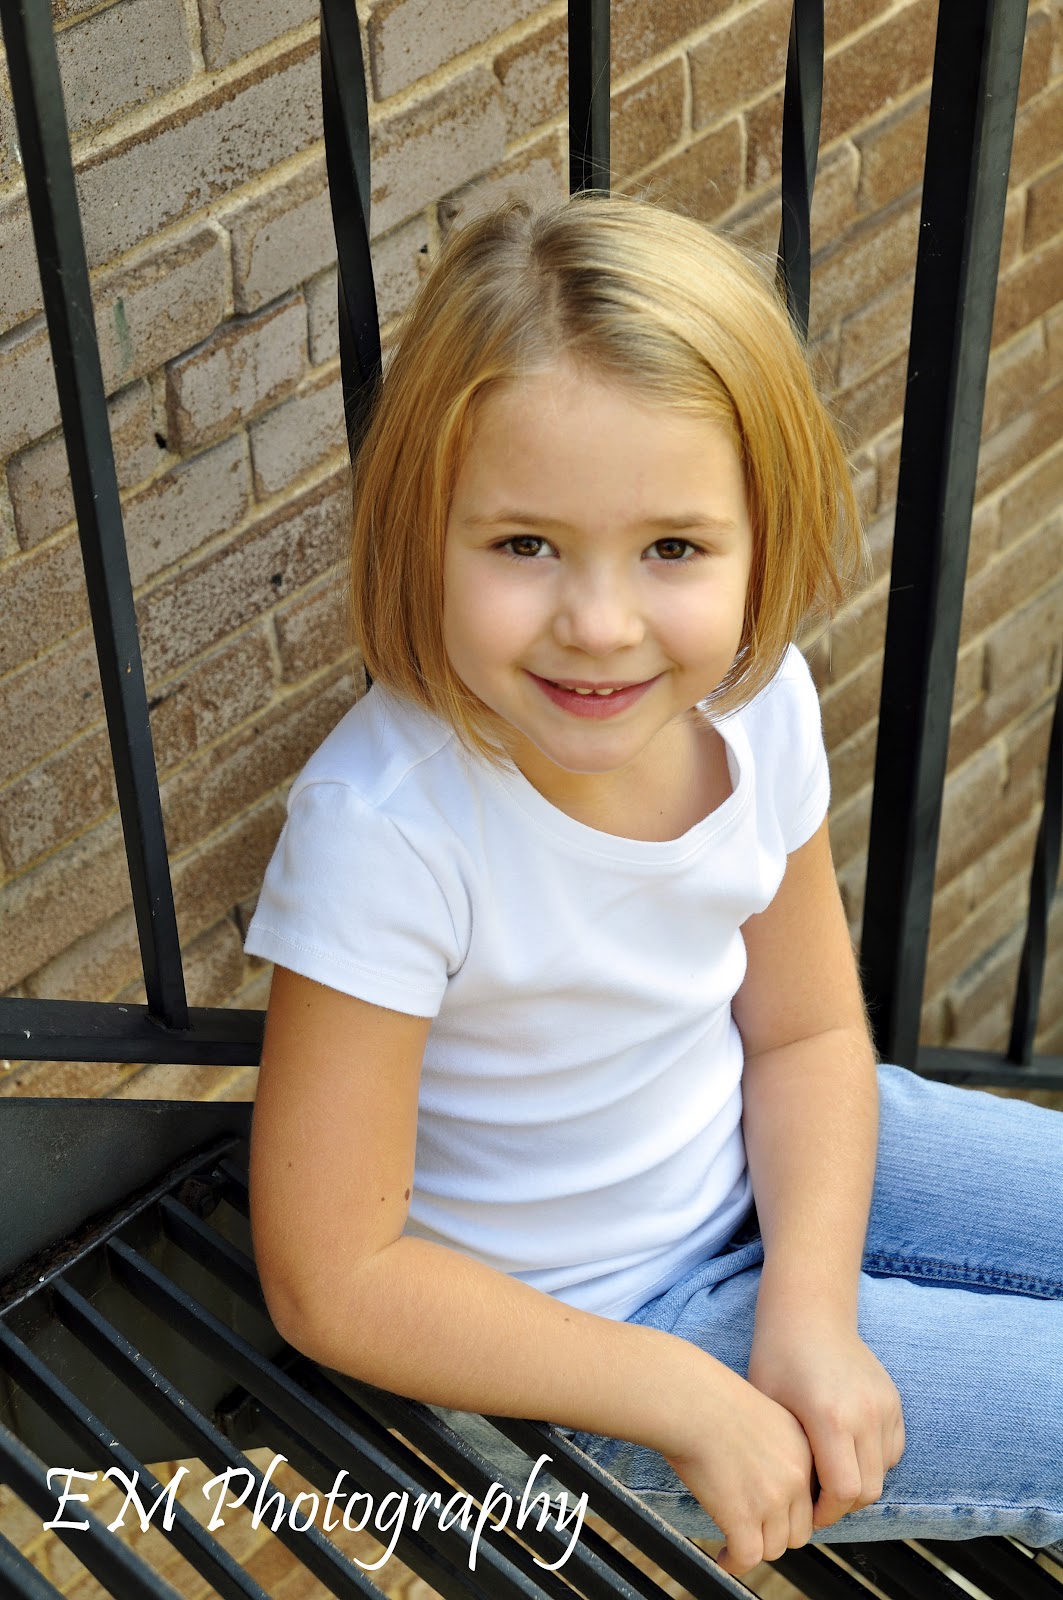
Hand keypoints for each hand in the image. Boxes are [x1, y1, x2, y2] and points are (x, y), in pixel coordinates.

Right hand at [661, 1363, 815, 1576]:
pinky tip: (723, 1556)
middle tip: (753, 1528)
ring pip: (774, 1548)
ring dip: (754, 1547)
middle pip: (798, 1531)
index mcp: (804, 1449)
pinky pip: (747, 1558)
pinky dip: (734, 1562)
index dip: (790, 1512)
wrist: (689, 1400)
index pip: (812, 1500)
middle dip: (774, 1533)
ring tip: (735, 1544)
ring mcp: (772, 1500)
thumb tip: (765, 1477)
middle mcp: (796, 1477)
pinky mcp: (743, 1517)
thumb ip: (776, 1447)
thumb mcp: (762, 1414)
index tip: (771, 1514)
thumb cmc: (711, 1399)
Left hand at [747, 1316, 904, 1531]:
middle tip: (816, 1500)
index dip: (825, 1513)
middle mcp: (865, 1413)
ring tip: (828, 1474)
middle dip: (842, 1505)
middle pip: (867, 1490)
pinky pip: (892, 1451)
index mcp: (830, 1417)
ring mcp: (884, 1405)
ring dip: (859, 1483)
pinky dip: (874, 1462)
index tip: (805, 1512)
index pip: (843, 1492)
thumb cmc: (777, 1356)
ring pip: (883, 1473)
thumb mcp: (769, 1406)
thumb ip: (786, 1455)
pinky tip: (845, 1451)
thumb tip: (787, 1503)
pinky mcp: (894, 1400)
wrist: (809, 1312)